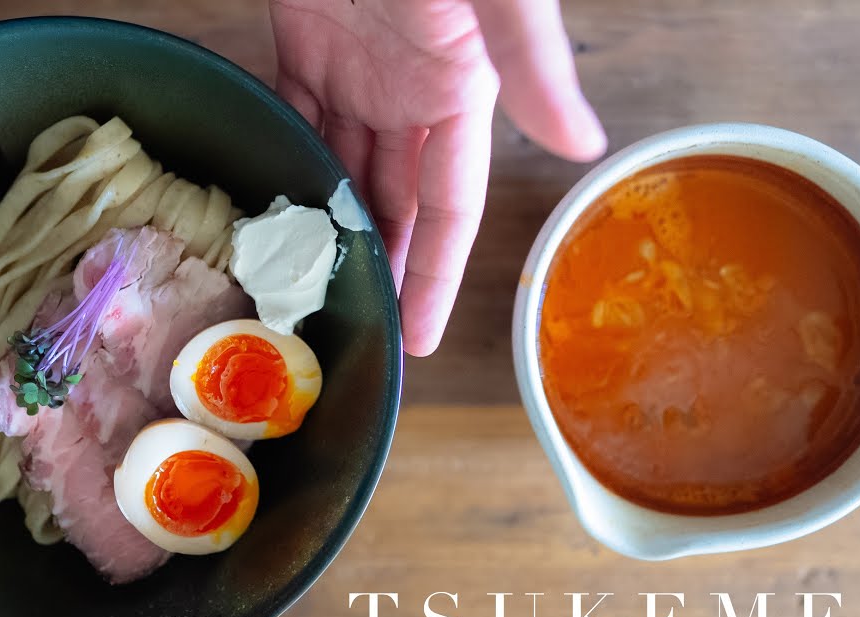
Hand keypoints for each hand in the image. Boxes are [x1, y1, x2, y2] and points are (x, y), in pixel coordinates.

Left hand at [269, 0, 605, 355]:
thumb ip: (533, 66)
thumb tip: (583, 147)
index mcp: (459, 90)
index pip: (452, 206)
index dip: (439, 272)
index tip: (421, 335)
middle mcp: (410, 91)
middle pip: (397, 199)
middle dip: (385, 262)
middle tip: (360, 327)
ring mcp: (357, 66)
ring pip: (344, 165)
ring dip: (333, 220)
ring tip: (310, 283)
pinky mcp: (305, 38)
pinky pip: (297, 113)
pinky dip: (289, 156)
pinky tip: (276, 201)